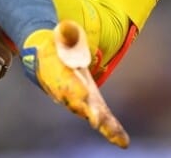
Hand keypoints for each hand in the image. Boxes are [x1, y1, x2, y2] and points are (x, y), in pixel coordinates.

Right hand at [22, 20, 129, 147]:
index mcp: (59, 74)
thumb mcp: (60, 36)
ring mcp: (79, 100)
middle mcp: (68, 91)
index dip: (73, 89)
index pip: (66, 82)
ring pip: (92, 115)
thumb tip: (67, 28)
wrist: (47, 62)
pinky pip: (101, 118)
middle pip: (78, 105)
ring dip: (104, 126)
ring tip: (118, 138)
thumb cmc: (57, 48)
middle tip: (98, 121)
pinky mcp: (90, 105)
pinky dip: (111, 129)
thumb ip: (67, 34)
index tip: (82, 96)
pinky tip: (122, 142)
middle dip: (89, 113)